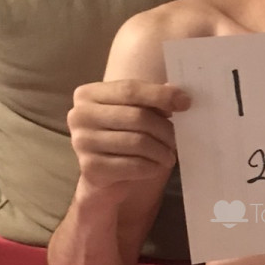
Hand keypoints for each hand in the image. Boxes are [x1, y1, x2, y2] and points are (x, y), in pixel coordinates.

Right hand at [67, 79, 189, 194]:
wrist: (103, 174)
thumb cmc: (120, 136)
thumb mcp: (133, 112)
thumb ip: (150, 100)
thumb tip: (178, 96)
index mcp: (88, 94)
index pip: (130, 89)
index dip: (160, 95)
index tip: (185, 102)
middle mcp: (79, 115)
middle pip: (137, 116)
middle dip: (164, 129)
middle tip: (176, 139)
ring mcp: (82, 142)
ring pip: (138, 142)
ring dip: (161, 150)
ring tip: (168, 155)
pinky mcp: (91, 167)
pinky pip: (133, 165)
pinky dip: (152, 166)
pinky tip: (156, 166)